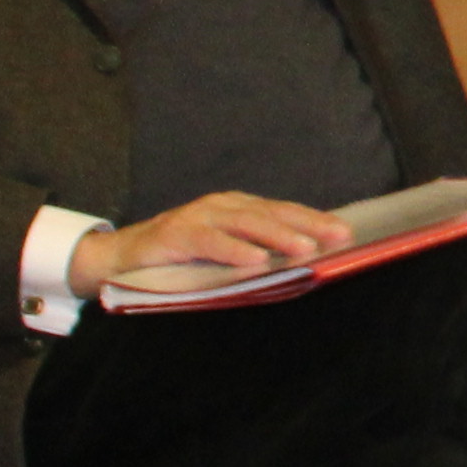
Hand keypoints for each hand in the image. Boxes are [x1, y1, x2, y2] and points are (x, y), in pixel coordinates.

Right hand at [73, 192, 346, 298]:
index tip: (345, 233)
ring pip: (244, 223)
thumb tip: (304, 260)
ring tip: (303, 249)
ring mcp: (197, 216)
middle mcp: (221, 206)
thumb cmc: (180, 258)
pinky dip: (233, 251)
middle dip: (306, 225)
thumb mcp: (223, 251)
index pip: (282, 211)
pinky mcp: (174, 234)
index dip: (314, 220)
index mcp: (237, 208)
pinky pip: (209, 241)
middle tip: (335, 239)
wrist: (120, 258)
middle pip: (270, 213)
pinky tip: (254, 261)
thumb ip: (255, 250)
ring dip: (276, 236)